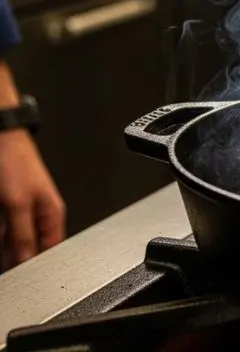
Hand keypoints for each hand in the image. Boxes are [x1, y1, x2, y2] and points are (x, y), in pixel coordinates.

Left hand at [0, 129, 64, 269]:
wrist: (0, 139)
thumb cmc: (15, 163)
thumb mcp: (18, 205)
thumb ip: (23, 236)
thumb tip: (26, 262)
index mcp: (52, 215)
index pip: (49, 252)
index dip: (36, 270)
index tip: (22, 282)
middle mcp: (39, 215)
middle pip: (29, 248)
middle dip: (17, 260)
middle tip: (8, 272)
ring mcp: (21, 212)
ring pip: (13, 241)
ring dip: (5, 248)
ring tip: (4, 258)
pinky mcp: (6, 208)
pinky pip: (3, 231)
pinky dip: (1, 237)